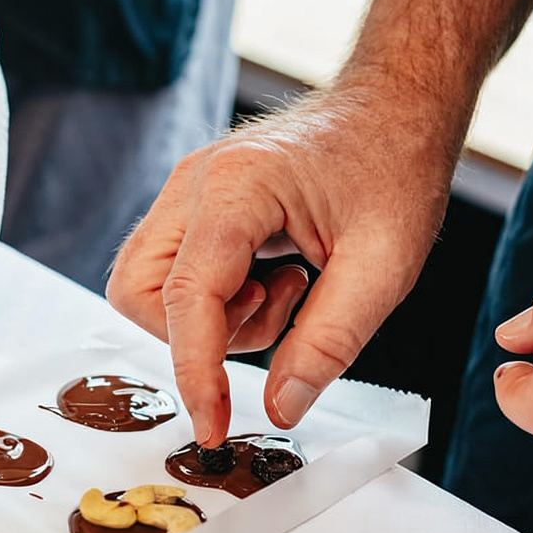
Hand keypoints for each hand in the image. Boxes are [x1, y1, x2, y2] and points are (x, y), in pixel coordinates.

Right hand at [107, 85, 456, 445]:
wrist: (394, 104)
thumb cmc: (394, 166)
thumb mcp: (384, 266)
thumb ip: (328, 343)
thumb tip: (279, 409)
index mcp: (236, 189)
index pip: (187, 297)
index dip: (195, 372)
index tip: (213, 428)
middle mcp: (192, 185)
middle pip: (137, 292)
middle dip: (193, 335)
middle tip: (272, 320)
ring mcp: (186, 192)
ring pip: (148, 286)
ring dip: (208, 319)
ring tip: (284, 295)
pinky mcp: (194, 206)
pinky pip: (174, 273)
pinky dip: (218, 301)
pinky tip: (276, 279)